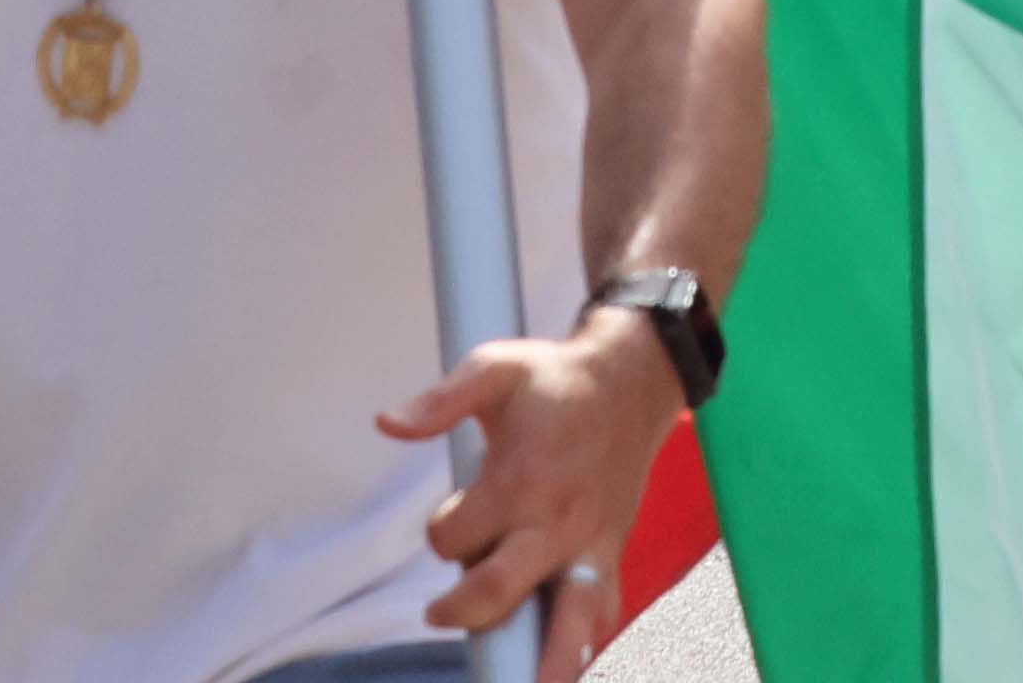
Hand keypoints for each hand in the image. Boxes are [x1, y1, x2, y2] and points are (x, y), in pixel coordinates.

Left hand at [381, 304, 683, 663]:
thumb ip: (442, 398)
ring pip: (568, 617)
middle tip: (442, 612)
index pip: (454, 536)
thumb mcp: (496, 368)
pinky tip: (569, 658)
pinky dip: (586, 637)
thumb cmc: (555, 379)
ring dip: (547, 659)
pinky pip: (603, 606)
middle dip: (464, 611)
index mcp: (521, 479)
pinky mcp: (610, 551)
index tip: (451, 514)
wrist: (634, 379)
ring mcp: (588, 542)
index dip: (441, 530)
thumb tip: (387, 423)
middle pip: (499, 591)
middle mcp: (555, 520)